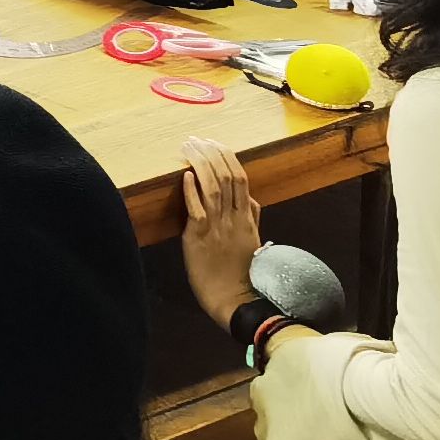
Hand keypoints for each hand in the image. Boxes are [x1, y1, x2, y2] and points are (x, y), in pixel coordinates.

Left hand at [179, 136, 263, 326]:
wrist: (235, 300)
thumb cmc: (241, 272)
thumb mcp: (253, 242)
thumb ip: (253, 218)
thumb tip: (253, 199)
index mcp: (246, 218)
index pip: (241, 179)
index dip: (228, 158)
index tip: (215, 144)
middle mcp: (234, 219)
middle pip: (227, 177)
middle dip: (212, 154)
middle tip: (197, 139)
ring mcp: (217, 227)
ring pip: (213, 188)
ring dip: (201, 165)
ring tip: (189, 148)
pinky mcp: (200, 238)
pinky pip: (197, 209)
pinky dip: (192, 190)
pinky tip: (186, 175)